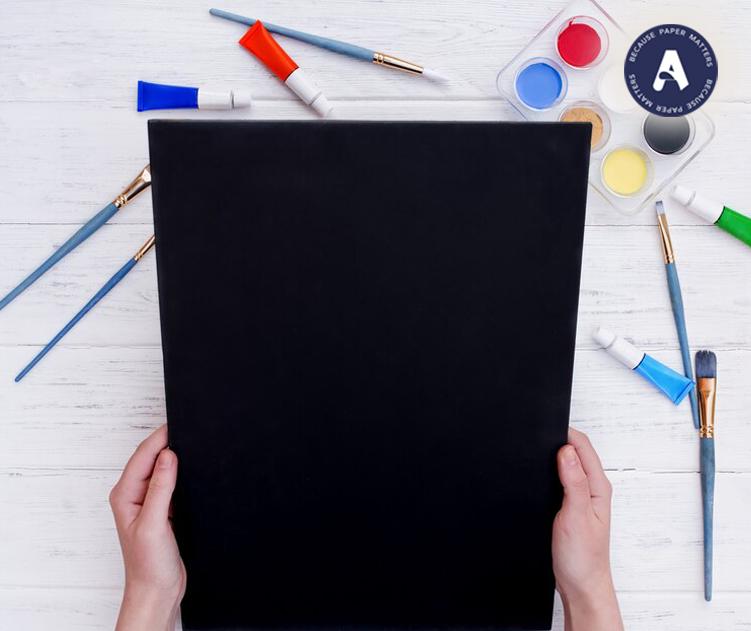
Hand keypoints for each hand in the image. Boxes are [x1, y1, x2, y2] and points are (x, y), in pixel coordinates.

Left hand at [109, 425, 185, 630]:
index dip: (160, 437)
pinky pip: (170, 481)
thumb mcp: (155, 524)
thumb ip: (161, 488)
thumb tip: (168, 455)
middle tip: (189, 427)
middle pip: (151, 457)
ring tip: (193, 443)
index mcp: (125, 495)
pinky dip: (181, 473)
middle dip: (167, 441)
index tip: (178, 424)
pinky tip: (192, 470)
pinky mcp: (162, 509)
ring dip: (175, 456)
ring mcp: (148, 501)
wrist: (157, 590)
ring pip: (162, 468)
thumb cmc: (149, 565)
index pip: (143, 456)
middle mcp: (134, 495)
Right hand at [553, 428, 622, 630]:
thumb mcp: (575, 516)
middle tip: (537, 431)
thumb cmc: (583, 557)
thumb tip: (565, 451)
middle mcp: (592, 489)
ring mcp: (582, 497)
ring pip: (568, 464)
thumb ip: (573, 482)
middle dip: (559, 438)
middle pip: (577, 451)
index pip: (583, 446)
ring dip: (555, 454)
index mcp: (597, 487)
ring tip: (538, 447)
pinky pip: (562, 479)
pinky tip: (542, 473)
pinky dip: (552, 471)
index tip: (544, 426)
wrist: (580, 585)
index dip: (565, 432)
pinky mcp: (571, 506)